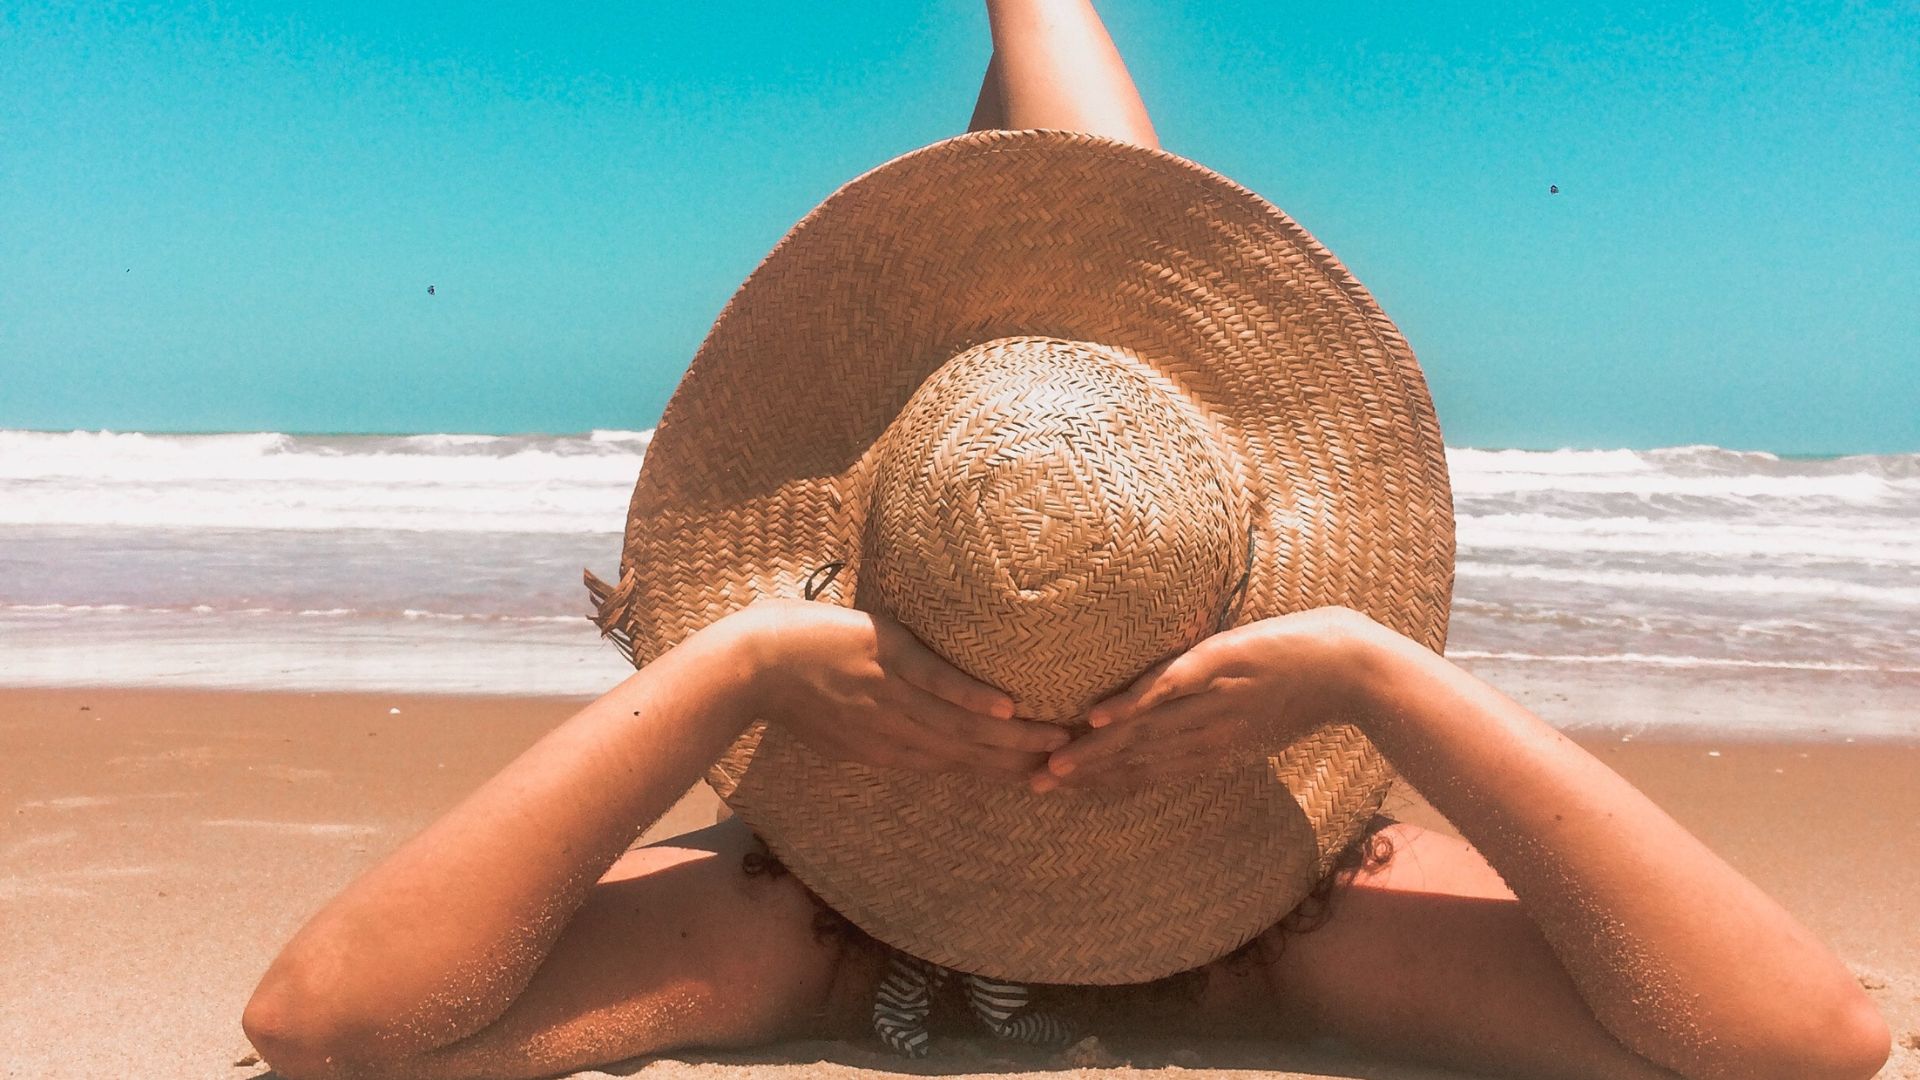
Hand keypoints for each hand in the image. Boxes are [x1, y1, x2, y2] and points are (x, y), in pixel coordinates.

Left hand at [731, 598, 1068, 779]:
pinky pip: (931, 678)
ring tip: (1057, 739)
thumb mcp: (841, 733)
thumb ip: (882, 739)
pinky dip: (966, 693)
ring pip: (958, 722)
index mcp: (887, 749)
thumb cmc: (790, 694)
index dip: (1000, 772)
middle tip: (1073, 766)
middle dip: (1020, 759)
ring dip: (1010, 734)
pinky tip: (1004, 702)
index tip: (1044, 777)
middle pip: (967, 751)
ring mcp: (890, 693)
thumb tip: (918, 744)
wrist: (749, 665)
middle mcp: (896, 730)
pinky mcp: (883, 654)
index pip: (955, 764)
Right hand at [1032, 606, 1380, 791]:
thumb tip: (1189, 727)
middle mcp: (1208, 734)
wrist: (1356, 668)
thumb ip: (1222, 725)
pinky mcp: (1220, 665)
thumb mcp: (1263, 720)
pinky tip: (1098, 717)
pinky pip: (1169, 689)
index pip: (1151, 772)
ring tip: (1054, 763)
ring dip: (1097, 750)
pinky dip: (1133, 705)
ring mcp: (1213, 701)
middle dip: (1087, 774)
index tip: (1065, 792)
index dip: (1106, 784)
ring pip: (1144, 733)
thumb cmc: (1312, 687)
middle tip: (1036, 787)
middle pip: (1138, 760)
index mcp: (1216, 749)